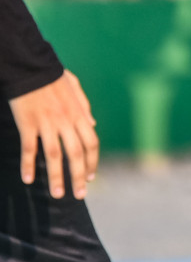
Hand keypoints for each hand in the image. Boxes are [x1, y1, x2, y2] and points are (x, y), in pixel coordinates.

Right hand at [8, 70, 97, 198]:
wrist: (32, 67)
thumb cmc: (53, 77)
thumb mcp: (75, 88)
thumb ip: (85, 107)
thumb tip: (93, 124)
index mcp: (79, 114)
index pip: (91, 143)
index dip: (93, 162)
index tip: (91, 177)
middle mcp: (67, 121)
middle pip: (76, 154)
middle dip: (79, 177)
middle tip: (79, 195)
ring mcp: (48, 124)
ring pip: (55, 156)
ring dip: (56, 177)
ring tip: (58, 194)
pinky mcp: (29, 124)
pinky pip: (30, 148)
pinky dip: (28, 165)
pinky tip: (27, 179)